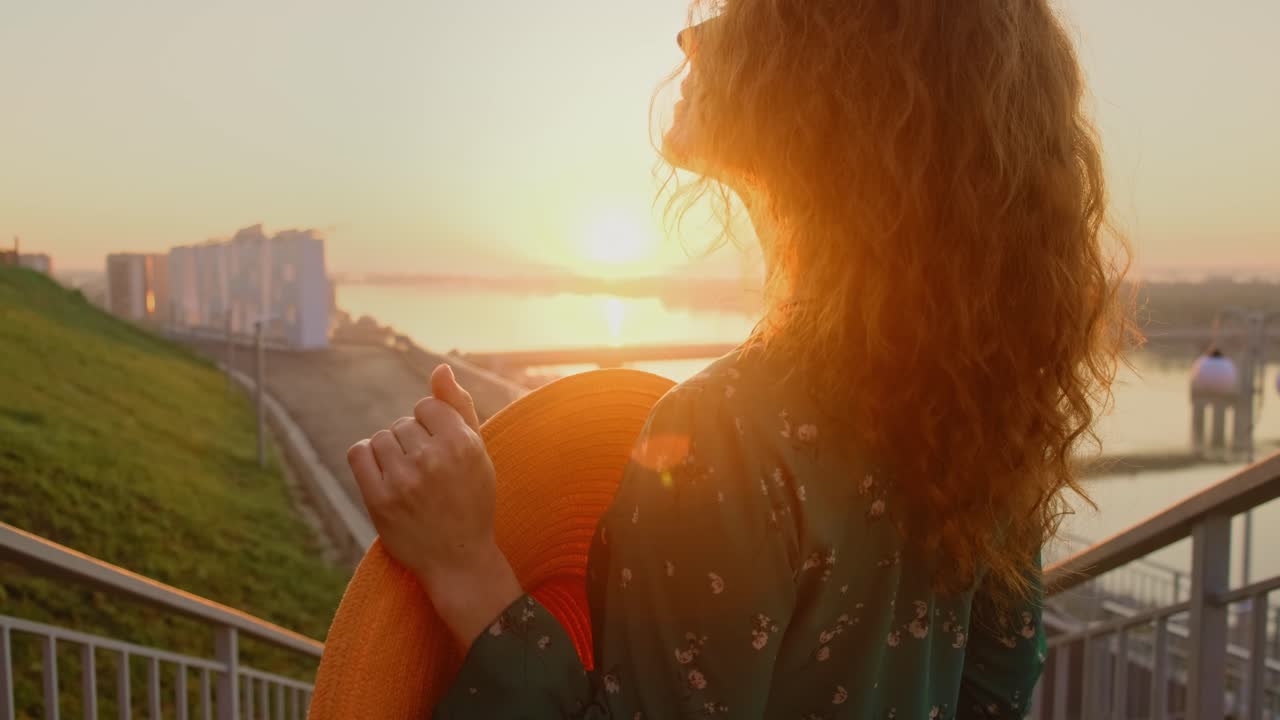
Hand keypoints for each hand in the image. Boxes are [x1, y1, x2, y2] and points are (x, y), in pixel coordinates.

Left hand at [347, 363, 522, 649]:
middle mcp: (434, 459)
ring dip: (390, 453)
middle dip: (411, 442)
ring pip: (381, 438)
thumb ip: (459, 407)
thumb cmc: (470, 499)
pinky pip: (358, 454)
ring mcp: (404, 480)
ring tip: (408, 477)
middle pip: (403, 423)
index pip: (427, 406)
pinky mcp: (379, 500)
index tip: (439, 449)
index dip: (431, 425)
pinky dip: (367, 459)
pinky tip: (383, 475)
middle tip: (426, 472)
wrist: (459, 559)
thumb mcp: (477, 452)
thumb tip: (439, 367)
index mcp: (463, 444)